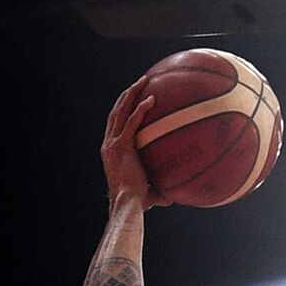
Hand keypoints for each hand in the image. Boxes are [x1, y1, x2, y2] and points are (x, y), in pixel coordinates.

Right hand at [102, 75, 169, 210]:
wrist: (127, 204)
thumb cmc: (138, 203)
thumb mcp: (150, 192)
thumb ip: (161, 190)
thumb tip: (176, 197)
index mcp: (112, 150)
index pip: (116, 124)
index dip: (123, 109)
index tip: (134, 97)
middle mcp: (109, 143)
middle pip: (116, 111)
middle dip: (127, 94)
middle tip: (141, 82)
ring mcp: (113, 143)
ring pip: (121, 111)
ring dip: (132, 94)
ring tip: (144, 81)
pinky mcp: (121, 146)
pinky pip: (132, 123)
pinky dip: (141, 110)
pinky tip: (152, 100)